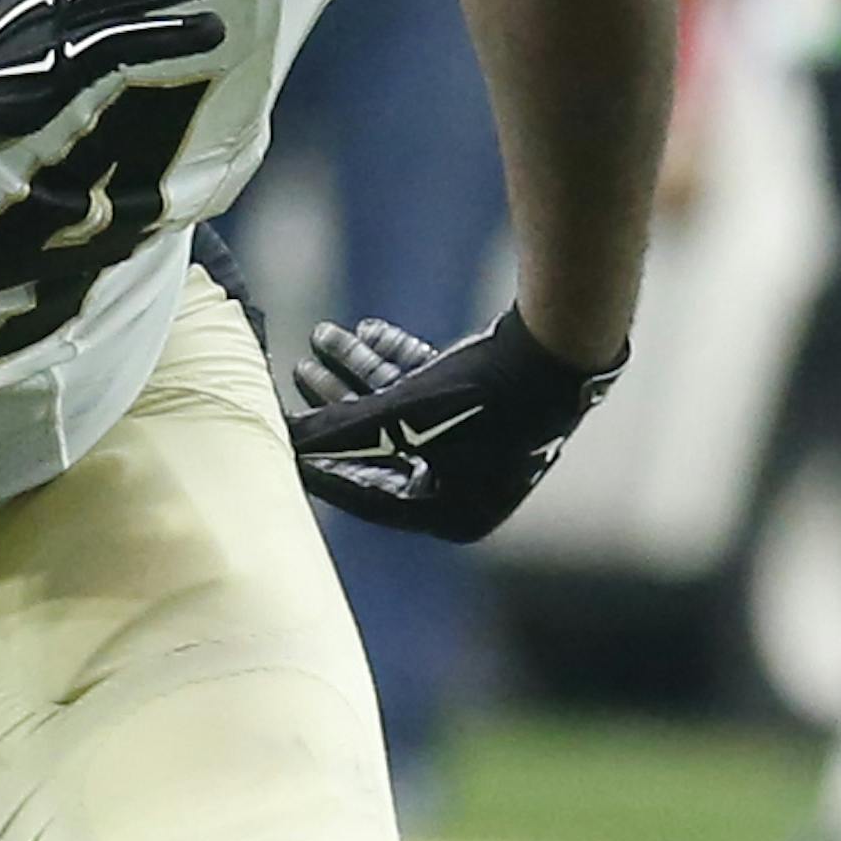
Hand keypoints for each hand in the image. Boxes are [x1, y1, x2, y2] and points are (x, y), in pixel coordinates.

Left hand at [288, 304, 624, 541]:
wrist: (560, 347)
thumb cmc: (480, 397)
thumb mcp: (398, 419)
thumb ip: (337, 432)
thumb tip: (281, 439)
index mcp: (448, 512)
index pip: (364, 495)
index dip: (317, 466)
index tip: (280, 439)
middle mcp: (465, 486)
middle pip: (379, 447)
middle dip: (334, 405)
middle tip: (298, 370)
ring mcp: (479, 444)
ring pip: (402, 408)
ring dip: (360, 370)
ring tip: (322, 335)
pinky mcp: (489, 404)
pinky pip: (432, 386)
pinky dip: (398, 359)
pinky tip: (368, 328)